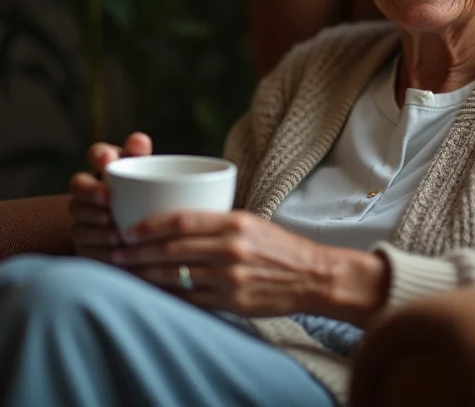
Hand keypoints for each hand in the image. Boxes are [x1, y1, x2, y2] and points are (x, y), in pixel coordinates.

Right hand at [68, 133, 152, 261]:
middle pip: (78, 186)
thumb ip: (142, 157)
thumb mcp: (152, 174)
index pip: (97, 153)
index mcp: (109, 167)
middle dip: (90, 192)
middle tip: (108, 198)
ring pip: (79, 217)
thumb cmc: (154, 195)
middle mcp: (90, 189)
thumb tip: (138, 140)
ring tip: (116, 230)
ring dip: (95, 223)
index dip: (99, 156)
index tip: (108, 161)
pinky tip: (116, 251)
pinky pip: (85, 247)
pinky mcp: (86, 244)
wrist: (153, 235)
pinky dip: (100, 249)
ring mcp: (84, 217)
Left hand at [112, 210, 389, 324]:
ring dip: (145, 275)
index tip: (128, 230)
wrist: (313, 275)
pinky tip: (152, 293)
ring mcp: (230, 276)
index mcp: (235, 222)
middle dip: (138, 252)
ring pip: (176, 275)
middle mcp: (231, 247)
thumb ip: (218, 222)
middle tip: (115, 253)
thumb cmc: (280, 247)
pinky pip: (190, 299)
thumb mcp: (252, 222)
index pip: (182, 220)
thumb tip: (176, 223)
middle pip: (172, 249)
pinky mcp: (232, 301)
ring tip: (125, 273)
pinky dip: (167, 296)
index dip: (149, 226)